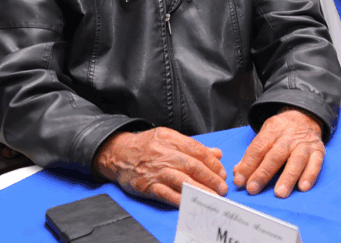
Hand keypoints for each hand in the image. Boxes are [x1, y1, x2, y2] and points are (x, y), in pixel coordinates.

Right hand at [94, 127, 227, 206]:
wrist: (118, 153)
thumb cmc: (147, 146)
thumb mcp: (170, 139)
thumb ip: (193, 147)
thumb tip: (218, 154)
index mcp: (170, 139)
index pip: (197, 150)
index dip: (212, 162)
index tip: (223, 172)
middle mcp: (163, 153)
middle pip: (192, 166)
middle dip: (211, 178)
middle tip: (222, 187)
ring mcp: (155, 170)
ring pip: (182, 180)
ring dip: (201, 190)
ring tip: (213, 196)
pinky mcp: (147, 186)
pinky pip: (167, 194)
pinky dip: (181, 199)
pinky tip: (193, 202)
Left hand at [232, 107, 324, 197]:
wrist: (305, 117)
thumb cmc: (281, 131)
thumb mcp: (265, 134)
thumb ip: (252, 154)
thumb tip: (238, 172)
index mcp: (273, 129)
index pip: (259, 147)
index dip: (248, 165)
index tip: (239, 181)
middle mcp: (290, 136)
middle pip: (276, 154)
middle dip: (263, 173)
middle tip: (253, 188)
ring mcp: (305, 143)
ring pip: (297, 159)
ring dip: (288, 177)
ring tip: (279, 192)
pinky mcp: (318, 150)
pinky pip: (316, 163)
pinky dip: (310, 175)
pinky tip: (303, 187)